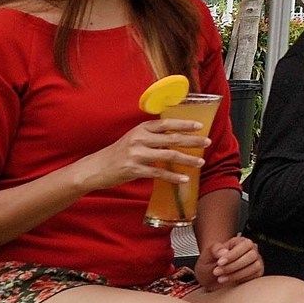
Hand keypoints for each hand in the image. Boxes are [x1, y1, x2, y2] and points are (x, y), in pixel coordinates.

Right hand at [86, 114, 208, 194]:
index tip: (199, 126)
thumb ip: (151, 136)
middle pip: (172, 138)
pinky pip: (159, 173)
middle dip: (192, 140)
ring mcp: (137, 154)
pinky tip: (184, 179)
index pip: (166, 124)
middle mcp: (140, 139)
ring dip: (187, 159)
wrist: (96, 168)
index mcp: (141, 128)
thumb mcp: (134, 139)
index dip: (184, 124)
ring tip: (200, 162)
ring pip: (168, 155)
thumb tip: (175, 137)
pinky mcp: (134, 169)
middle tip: (207, 142)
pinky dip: (173, 176)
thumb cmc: (118, 153)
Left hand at [194, 232, 263, 289]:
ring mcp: (256, 262)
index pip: (244, 245)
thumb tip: (224, 252)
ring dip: (237, 274)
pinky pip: (255, 276)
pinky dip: (241, 279)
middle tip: (217, 272)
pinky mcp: (257, 273)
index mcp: (240, 242)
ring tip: (220, 278)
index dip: (233, 254)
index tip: (220, 262)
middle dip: (233, 266)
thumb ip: (215, 250)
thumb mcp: (207, 255)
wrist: (210, 278)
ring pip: (255, 266)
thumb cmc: (210, 264)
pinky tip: (229, 281)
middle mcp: (251, 250)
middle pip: (251, 255)